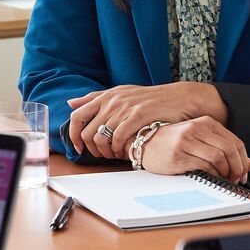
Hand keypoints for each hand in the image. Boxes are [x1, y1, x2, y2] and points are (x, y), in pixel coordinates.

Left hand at [66, 81, 224, 156]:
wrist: (179, 99)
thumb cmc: (150, 99)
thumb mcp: (121, 94)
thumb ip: (95, 98)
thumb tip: (70, 103)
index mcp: (106, 96)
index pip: (77, 115)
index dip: (74, 134)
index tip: (79, 147)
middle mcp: (112, 100)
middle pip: (88, 131)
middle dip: (91, 148)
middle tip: (100, 155)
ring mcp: (125, 107)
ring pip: (102, 137)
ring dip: (105, 152)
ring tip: (113, 155)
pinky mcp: (138, 115)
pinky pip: (118, 137)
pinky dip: (118, 148)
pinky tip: (124, 151)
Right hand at [139, 115, 249, 181]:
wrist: (145, 144)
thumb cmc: (174, 144)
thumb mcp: (202, 142)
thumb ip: (226, 150)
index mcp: (206, 122)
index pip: (235, 142)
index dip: (243, 160)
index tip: (243, 173)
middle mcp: (197, 129)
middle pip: (230, 150)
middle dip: (238, 168)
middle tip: (236, 179)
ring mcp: (187, 141)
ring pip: (219, 158)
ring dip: (226, 173)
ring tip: (223, 179)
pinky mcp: (179, 155)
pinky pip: (204, 166)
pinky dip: (212, 175)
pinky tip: (211, 178)